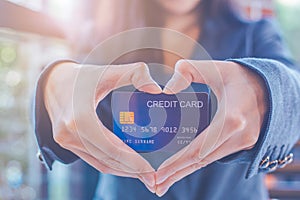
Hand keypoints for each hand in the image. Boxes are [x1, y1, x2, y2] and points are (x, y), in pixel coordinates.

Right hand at [44, 61, 161, 192]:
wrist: (54, 83)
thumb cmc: (83, 77)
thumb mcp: (109, 71)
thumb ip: (135, 74)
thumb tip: (156, 90)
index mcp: (80, 118)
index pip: (112, 149)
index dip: (133, 162)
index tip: (152, 171)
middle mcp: (70, 134)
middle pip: (107, 160)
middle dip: (132, 171)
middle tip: (153, 179)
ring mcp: (66, 141)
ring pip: (99, 163)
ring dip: (122, 170)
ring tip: (143, 175)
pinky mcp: (67, 144)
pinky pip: (92, 159)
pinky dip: (110, 164)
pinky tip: (126, 165)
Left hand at [155, 60, 266, 195]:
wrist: (269, 87)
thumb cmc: (240, 77)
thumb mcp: (214, 67)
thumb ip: (188, 71)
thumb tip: (167, 89)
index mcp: (231, 119)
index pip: (199, 148)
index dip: (178, 162)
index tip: (159, 172)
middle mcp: (239, 136)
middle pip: (201, 161)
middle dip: (177, 174)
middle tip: (156, 186)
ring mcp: (243, 143)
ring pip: (208, 162)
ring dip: (185, 172)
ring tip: (164, 183)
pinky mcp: (243, 144)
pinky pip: (215, 156)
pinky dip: (198, 164)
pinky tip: (184, 169)